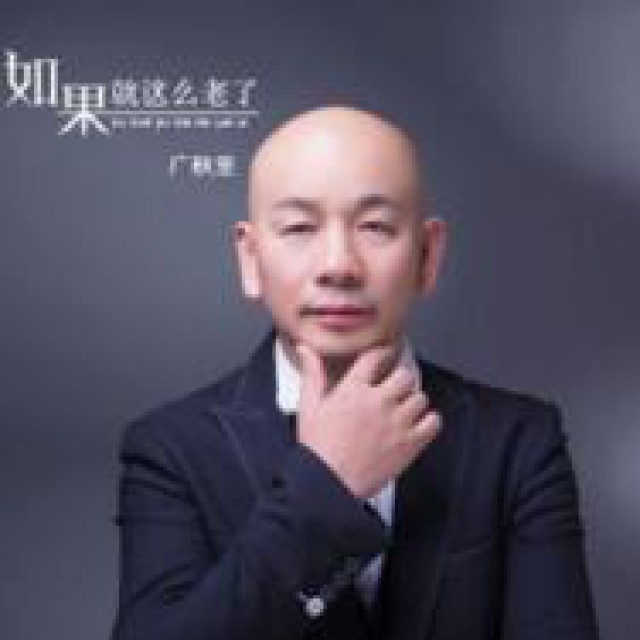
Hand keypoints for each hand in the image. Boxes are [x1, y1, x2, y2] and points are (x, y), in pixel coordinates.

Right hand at [295, 342, 441, 498]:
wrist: (327, 486)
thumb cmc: (317, 450)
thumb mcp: (308, 407)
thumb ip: (311, 374)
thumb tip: (306, 349)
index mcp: (353, 390)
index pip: (375, 357)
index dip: (383, 353)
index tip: (386, 354)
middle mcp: (378, 401)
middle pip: (404, 375)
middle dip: (400, 380)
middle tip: (395, 388)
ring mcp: (397, 422)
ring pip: (420, 397)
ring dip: (414, 401)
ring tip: (404, 409)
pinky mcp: (410, 443)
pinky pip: (433, 422)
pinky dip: (430, 421)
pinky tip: (419, 425)